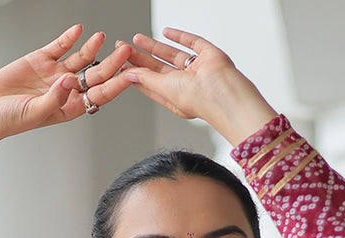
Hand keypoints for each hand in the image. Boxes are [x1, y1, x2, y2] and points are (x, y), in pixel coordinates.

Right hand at [0, 24, 132, 140]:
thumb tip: (70, 80)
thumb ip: (55, 98)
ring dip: (92, 48)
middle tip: (126, 51)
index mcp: (70, 107)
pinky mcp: (40, 60)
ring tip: (103, 37)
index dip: (116, 85)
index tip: (130, 75)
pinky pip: (59, 46)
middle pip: (95, 75)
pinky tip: (78, 30)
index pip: (99, 94)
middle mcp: (66, 90)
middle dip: (111, 63)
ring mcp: (54, 74)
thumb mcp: (35, 112)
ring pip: (80, 59)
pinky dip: (69, 38)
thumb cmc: (10, 120)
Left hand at [122, 28, 275, 144]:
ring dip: (153, 46)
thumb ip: (146, 79)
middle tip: (124, 49)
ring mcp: (197, 69)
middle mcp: (186, 84)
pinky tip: (166, 31)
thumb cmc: (197, 99)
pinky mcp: (208, 55)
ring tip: (136, 39)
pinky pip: (192, 42)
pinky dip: (179, 36)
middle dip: (140, 58)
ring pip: (171, 54)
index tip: (121, 67)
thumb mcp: (164, 89)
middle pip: (158, 68)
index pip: (150, 84)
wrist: (222, 92)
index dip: (136, 75)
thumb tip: (129, 73)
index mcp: (175, 97)